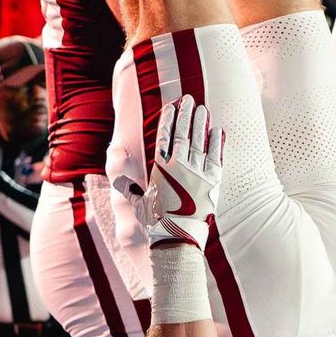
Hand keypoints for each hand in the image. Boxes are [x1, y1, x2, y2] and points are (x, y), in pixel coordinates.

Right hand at [115, 95, 223, 250]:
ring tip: (203, 108)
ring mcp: (196, 172)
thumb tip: (118, 181)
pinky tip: (217, 130)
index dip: (168, 119)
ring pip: (199, 140)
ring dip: (201, 122)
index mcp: (160, 168)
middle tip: (189, 98)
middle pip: (182, 132)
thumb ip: (129, 189)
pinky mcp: (212, 181)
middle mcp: (178, 166)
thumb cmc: (157, 222)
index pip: (163, 135)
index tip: (171, 106)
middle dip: (186, 113)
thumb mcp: (140, 203)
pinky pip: (215, 156)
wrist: (178, 237)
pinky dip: (216, 142)